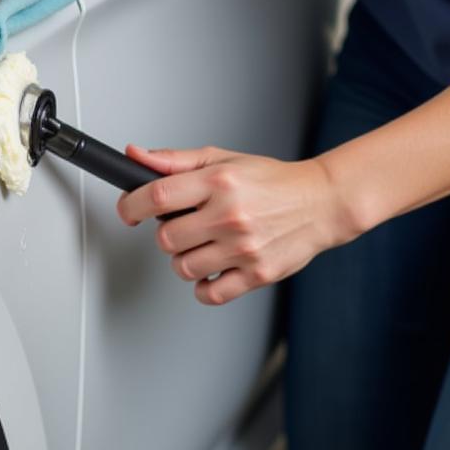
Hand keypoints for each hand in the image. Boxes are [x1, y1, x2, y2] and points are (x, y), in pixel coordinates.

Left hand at [116, 145, 359, 304]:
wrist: (321, 202)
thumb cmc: (272, 181)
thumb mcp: (222, 160)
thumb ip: (175, 161)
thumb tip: (135, 155)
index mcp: (219, 182)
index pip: (157, 196)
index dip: (131, 206)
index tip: (129, 212)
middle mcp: (230, 215)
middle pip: (166, 238)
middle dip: (167, 233)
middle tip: (184, 225)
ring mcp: (243, 248)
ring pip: (183, 267)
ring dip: (184, 259)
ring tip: (203, 245)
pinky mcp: (257, 274)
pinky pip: (210, 294)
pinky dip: (204, 286)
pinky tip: (213, 269)